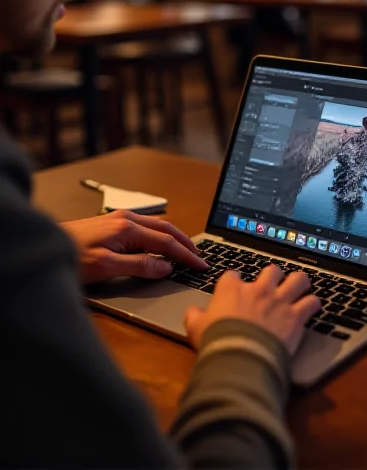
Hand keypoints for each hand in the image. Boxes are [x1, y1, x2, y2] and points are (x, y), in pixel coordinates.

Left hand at [62, 210, 207, 284]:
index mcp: (128, 228)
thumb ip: (139, 266)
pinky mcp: (113, 223)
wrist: (47, 246)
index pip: (166, 242)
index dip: (186, 255)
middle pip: (166, 228)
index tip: (200, 264)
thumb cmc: (72, 257)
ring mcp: (119, 219)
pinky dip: (161, 235)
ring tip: (186, 250)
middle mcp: (126, 219)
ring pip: (157, 225)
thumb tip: (165, 266)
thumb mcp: (106, 267)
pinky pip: (146, 227)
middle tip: (200, 256)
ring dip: (174, 237)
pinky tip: (160, 243)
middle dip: (185, 243)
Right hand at [185, 264, 320, 355]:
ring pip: (298, 279)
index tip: (235, 288)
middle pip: (271, 270)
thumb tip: (192, 312)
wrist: (240, 357)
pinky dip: (313, 304)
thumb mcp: (196, 329)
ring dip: (299, 283)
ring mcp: (279, 301)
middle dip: (273, 277)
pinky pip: (311, 302)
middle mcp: (258, 290)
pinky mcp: (296, 316)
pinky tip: (312, 307)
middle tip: (273, 286)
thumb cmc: (216, 342)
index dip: (235, 281)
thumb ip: (194, 317)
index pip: (234, 275)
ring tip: (299, 288)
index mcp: (232, 290)